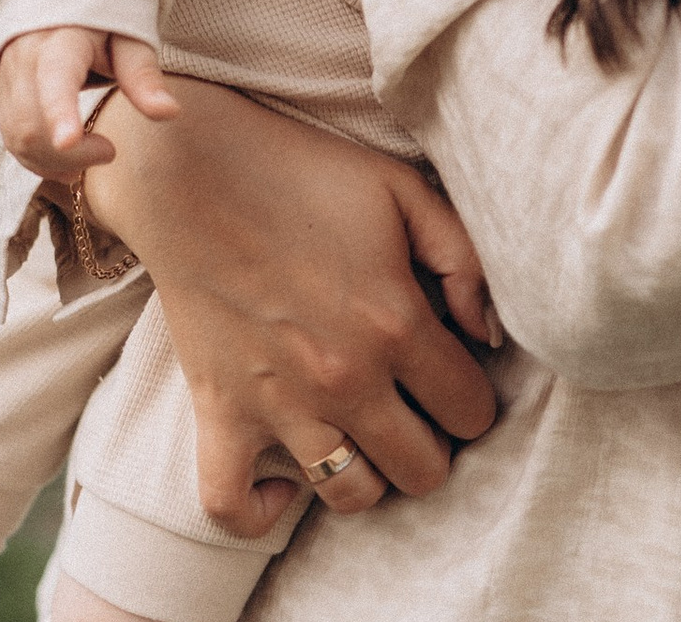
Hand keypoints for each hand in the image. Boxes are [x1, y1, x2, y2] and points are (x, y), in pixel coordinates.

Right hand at [0, 26, 179, 176]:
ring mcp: (7, 77)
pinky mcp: (2, 95)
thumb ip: (143, 76)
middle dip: (72, 154)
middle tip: (110, 151)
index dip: (59, 111)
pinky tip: (68, 163)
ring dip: (54, 163)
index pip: (55, 77)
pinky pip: (12, 139)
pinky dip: (39, 160)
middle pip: (31, 123)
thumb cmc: (103, 23)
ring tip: (94, 156)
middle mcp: (24, 57)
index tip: (70, 140)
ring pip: (17, 137)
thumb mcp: (130, 39)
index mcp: (60, 38)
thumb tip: (169, 112)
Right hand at [80, 81, 501, 535]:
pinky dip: (260, 510)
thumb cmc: (302, 173)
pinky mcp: (218, 414)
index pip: (470, 410)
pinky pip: (233, 507)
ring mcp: (278, 406)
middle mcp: (343, 378)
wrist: (190, 170)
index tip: (452, 373)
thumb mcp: (401, 189)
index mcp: (395, 322)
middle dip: (431, 441)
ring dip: (368, 471)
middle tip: (413, 405)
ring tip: (363, 431)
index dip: (472, 396)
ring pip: (350, 495)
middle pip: (422, 470)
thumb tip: (489, 333)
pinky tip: (284, 478)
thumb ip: (462, 258)